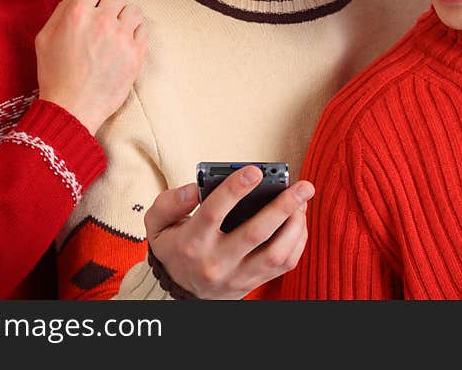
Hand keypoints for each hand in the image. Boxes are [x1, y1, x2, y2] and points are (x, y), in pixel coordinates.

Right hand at [36, 0, 147, 133]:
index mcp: (77, 14)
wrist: (72, 108)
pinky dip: (137, 32)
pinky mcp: (136, 54)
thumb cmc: (54, 74)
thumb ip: (63, 8)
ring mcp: (122, 37)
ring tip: (118, 30)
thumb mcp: (45, 37)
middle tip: (105, 20)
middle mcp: (102, 21)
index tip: (92, 8)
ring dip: (126, 17)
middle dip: (111, 5)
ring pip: (134, 10)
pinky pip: (145, 29)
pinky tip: (126, 41)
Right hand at [144, 165, 314, 298]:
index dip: (235, 190)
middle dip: (282, 206)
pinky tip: (298, 220)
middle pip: (255, 233)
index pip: (214, 213)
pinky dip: (297, 240)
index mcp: (192, 242)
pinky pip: (284, 264)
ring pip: (276, 252)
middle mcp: (217, 261)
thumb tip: (193, 189)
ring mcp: (238, 275)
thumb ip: (170, 203)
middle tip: (302, 185)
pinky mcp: (255, 282)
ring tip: (302, 201)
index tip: (255, 171)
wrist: (185, 290)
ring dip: (296, 225)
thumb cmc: (175, 247)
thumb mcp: (158, 224)